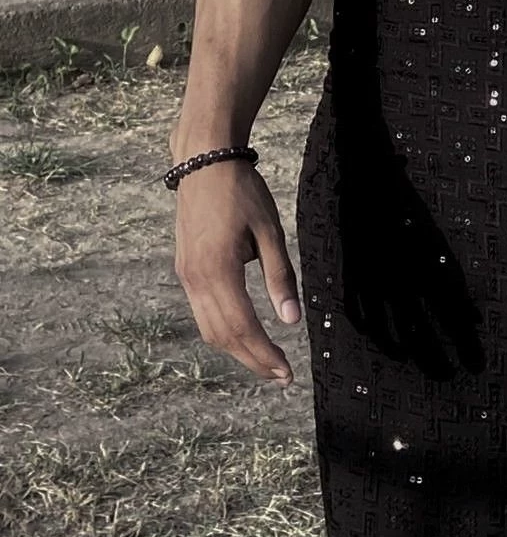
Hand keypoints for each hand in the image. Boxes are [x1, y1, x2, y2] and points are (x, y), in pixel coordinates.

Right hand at [172, 148, 300, 387]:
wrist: (204, 160)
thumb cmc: (242, 191)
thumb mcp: (269, 230)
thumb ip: (279, 276)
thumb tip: (291, 320)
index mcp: (218, 270)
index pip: (243, 327)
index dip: (264, 355)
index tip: (286, 372)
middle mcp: (195, 278)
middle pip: (222, 336)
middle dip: (252, 360)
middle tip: (281, 376)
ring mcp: (186, 274)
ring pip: (208, 328)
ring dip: (236, 349)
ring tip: (265, 360)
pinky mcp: (185, 267)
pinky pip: (201, 311)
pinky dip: (222, 330)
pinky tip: (243, 332)